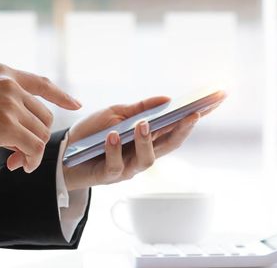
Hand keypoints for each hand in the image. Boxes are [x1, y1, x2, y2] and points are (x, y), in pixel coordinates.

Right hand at [0, 63, 81, 172]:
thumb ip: (2, 101)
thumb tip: (19, 135)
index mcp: (3, 73)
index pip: (41, 82)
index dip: (61, 95)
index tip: (75, 104)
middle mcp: (11, 85)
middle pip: (43, 115)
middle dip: (36, 136)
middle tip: (20, 154)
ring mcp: (10, 104)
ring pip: (40, 132)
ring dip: (31, 151)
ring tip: (15, 161)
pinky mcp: (6, 125)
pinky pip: (33, 147)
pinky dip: (31, 159)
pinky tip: (18, 165)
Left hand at [63, 95, 220, 190]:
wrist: (63, 154)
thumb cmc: (92, 134)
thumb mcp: (115, 113)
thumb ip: (140, 108)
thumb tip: (167, 99)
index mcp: (148, 139)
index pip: (177, 128)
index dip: (196, 117)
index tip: (213, 102)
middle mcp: (142, 155)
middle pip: (171, 145)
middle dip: (184, 130)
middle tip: (193, 114)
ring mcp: (127, 167)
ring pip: (146, 159)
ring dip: (146, 140)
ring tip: (144, 123)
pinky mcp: (108, 176)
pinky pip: (115, 165)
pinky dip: (114, 150)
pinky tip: (112, 136)